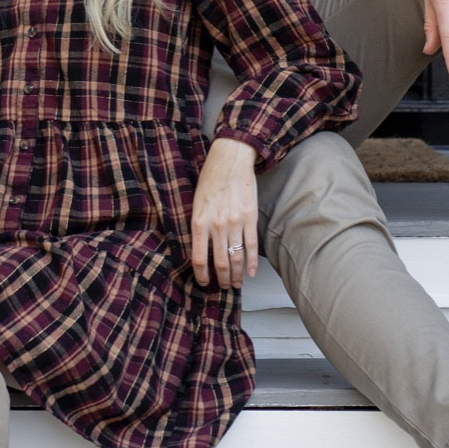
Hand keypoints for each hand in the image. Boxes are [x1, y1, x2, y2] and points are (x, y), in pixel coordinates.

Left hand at [190, 138, 258, 289]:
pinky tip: (251, 272)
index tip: (204, 283)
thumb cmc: (210, 180)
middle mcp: (216, 226)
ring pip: (236, 258)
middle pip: (219, 263)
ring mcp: (234, 223)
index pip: (198, 258)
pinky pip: (251, 246)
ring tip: (236, 284)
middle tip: (223, 287)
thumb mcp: (196, 203)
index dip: (201, 275)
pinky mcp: (250, 218)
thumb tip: (200, 248)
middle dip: (221, 279)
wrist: (230, 160)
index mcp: (199, 222)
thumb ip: (198, 226)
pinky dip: (252, 262)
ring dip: (236, 275)